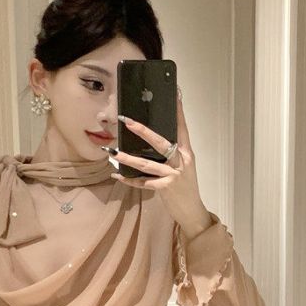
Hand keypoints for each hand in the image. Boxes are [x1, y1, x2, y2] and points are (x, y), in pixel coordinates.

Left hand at [106, 88, 209, 234]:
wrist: (192, 211)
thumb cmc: (185, 187)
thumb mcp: (184, 167)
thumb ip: (173, 154)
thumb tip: (154, 140)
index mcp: (186, 153)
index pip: (182, 128)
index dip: (178, 112)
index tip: (175, 95)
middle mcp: (181, 161)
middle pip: (161, 142)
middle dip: (143, 131)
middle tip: (127, 121)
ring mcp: (174, 175)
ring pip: (147, 164)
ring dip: (128, 158)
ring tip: (113, 152)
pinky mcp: (166, 188)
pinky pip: (144, 183)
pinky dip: (130, 180)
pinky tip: (117, 176)